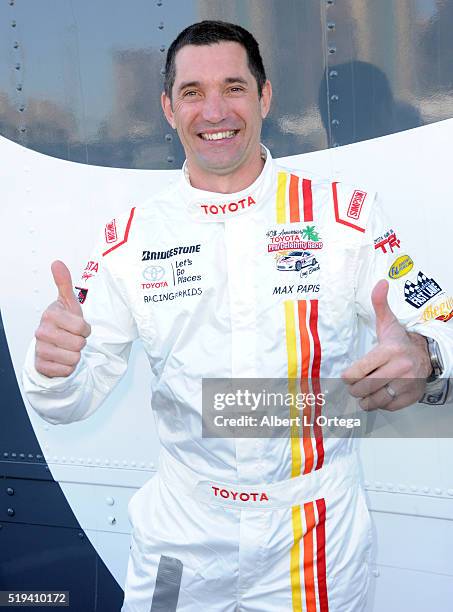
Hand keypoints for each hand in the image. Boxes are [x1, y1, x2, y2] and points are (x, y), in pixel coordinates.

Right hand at [34, 260, 90, 377]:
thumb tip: (57, 263)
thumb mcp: (68, 302)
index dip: (85, 329)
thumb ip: (64, 283)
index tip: (78, 326)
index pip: (82, 327)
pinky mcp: (41, 366)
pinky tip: (62, 359)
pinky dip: (68, 367)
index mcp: (50, 315)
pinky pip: (66, 370)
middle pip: (79, 344)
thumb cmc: (63, 322)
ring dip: (75, 355)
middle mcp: (41, 332)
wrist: (51, 343)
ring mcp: (40, 350)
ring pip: (74, 358)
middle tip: (72, 338)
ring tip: (68, 348)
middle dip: (81, 342)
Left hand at [342, 279, 431, 410]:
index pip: (360, 370)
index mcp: (389, 351)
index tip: (347, 376)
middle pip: (365, 388)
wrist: (427, 355)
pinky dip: (380, 404)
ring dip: (365, 400)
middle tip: (354, 386)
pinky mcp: (411, 397)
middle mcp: (399, 369)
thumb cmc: (401, 341)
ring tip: (364, 394)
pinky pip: (388, 407)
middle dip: (355, 389)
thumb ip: (380, 304)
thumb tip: (380, 283)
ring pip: (375, 400)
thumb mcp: (388, 323)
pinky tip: (380, 395)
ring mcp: (406, 385)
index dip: (349, 377)